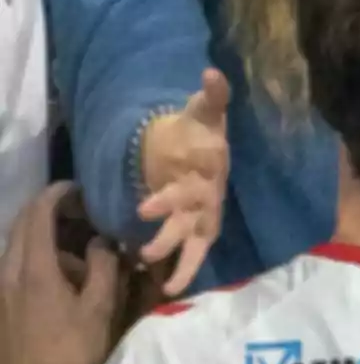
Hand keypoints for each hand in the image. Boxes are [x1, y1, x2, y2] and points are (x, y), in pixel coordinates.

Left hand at [0, 184, 120, 363]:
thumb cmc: (71, 357)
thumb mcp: (98, 310)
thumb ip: (101, 267)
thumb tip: (102, 240)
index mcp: (33, 269)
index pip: (39, 213)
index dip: (58, 194)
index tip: (81, 189)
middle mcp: (7, 273)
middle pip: (21, 225)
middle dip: (48, 211)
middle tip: (80, 212)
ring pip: (16, 249)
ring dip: (43, 239)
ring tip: (77, 252)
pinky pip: (13, 270)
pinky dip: (36, 262)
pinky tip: (60, 282)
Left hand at [138, 69, 230, 295]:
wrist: (202, 150)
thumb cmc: (199, 132)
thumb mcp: (204, 112)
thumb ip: (212, 96)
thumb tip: (212, 72)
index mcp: (209, 170)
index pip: (192, 188)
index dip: (170, 199)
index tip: (143, 208)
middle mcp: (208, 198)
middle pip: (191, 220)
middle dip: (168, 233)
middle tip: (142, 250)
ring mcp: (204, 217)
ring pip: (194, 244)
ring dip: (175, 260)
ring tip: (148, 269)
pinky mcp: (198, 230)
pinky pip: (194, 256)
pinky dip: (183, 274)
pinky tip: (167, 291)